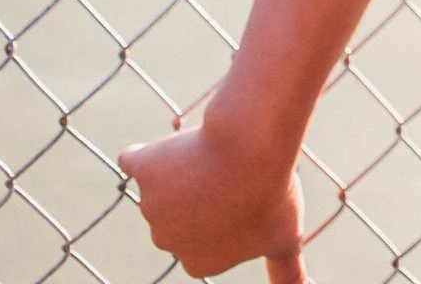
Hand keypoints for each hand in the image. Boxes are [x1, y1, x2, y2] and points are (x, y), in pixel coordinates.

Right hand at [118, 121, 305, 283]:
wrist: (252, 149)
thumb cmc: (271, 196)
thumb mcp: (285, 239)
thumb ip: (286, 272)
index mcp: (197, 263)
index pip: (209, 236)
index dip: (228, 212)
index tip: (243, 199)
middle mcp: (166, 240)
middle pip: (184, 212)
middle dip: (203, 195)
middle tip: (232, 176)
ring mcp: (150, 205)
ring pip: (167, 184)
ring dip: (186, 170)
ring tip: (216, 157)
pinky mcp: (142, 169)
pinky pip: (134, 160)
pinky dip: (144, 156)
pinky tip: (163, 150)